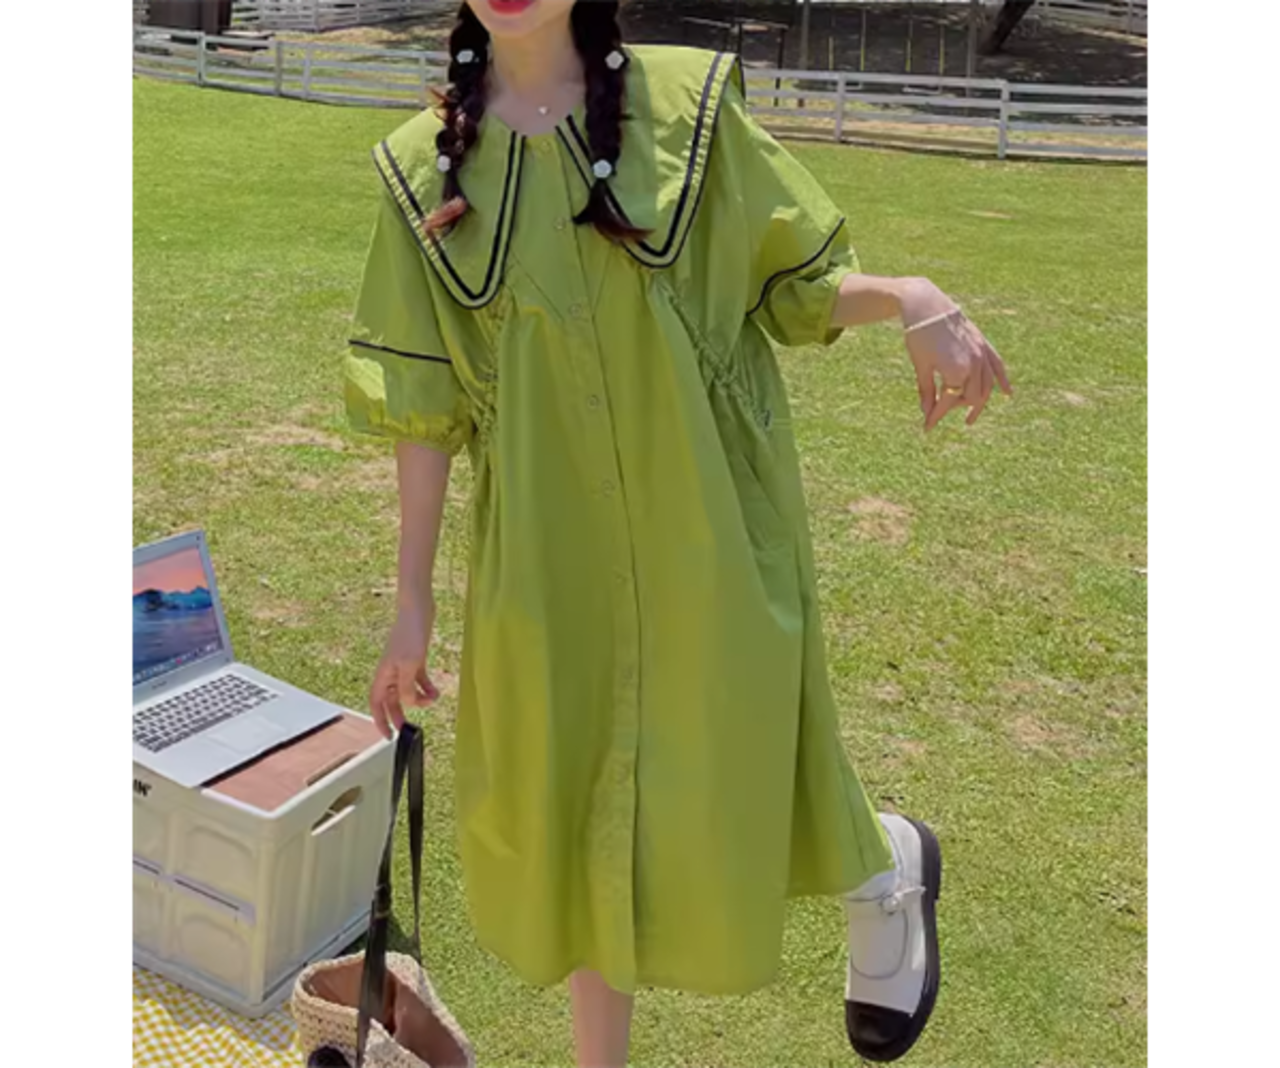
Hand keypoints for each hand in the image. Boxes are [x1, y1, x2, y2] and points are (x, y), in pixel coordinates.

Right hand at [368, 597, 440, 737]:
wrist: (418, 609)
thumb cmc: (410, 634)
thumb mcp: (409, 665)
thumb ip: (406, 688)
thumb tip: (408, 703)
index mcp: (383, 674)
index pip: (376, 703)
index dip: (380, 720)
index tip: (388, 735)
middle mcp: (390, 672)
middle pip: (391, 700)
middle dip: (400, 714)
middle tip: (409, 728)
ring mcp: (403, 664)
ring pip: (406, 690)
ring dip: (418, 699)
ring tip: (432, 701)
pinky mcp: (415, 658)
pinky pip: (419, 679)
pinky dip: (427, 687)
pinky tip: (436, 692)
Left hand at [900, 280, 1011, 429]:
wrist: (926, 305)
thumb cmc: (919, 335)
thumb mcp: (921, 366)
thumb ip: (926, 391)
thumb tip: (927, 413)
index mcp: (956, 371)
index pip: (948, 402)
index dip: (936, 416)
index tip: (926, 427)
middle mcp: (974, 364)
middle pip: (970, 397)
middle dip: (954, 408)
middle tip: (939, 413)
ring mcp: (981, 353)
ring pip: (986, 386)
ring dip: (978, 402)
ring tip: (969, 416)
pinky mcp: (983, 344)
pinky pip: (997, 366)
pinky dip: (1002, 380)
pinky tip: (1006, 393)